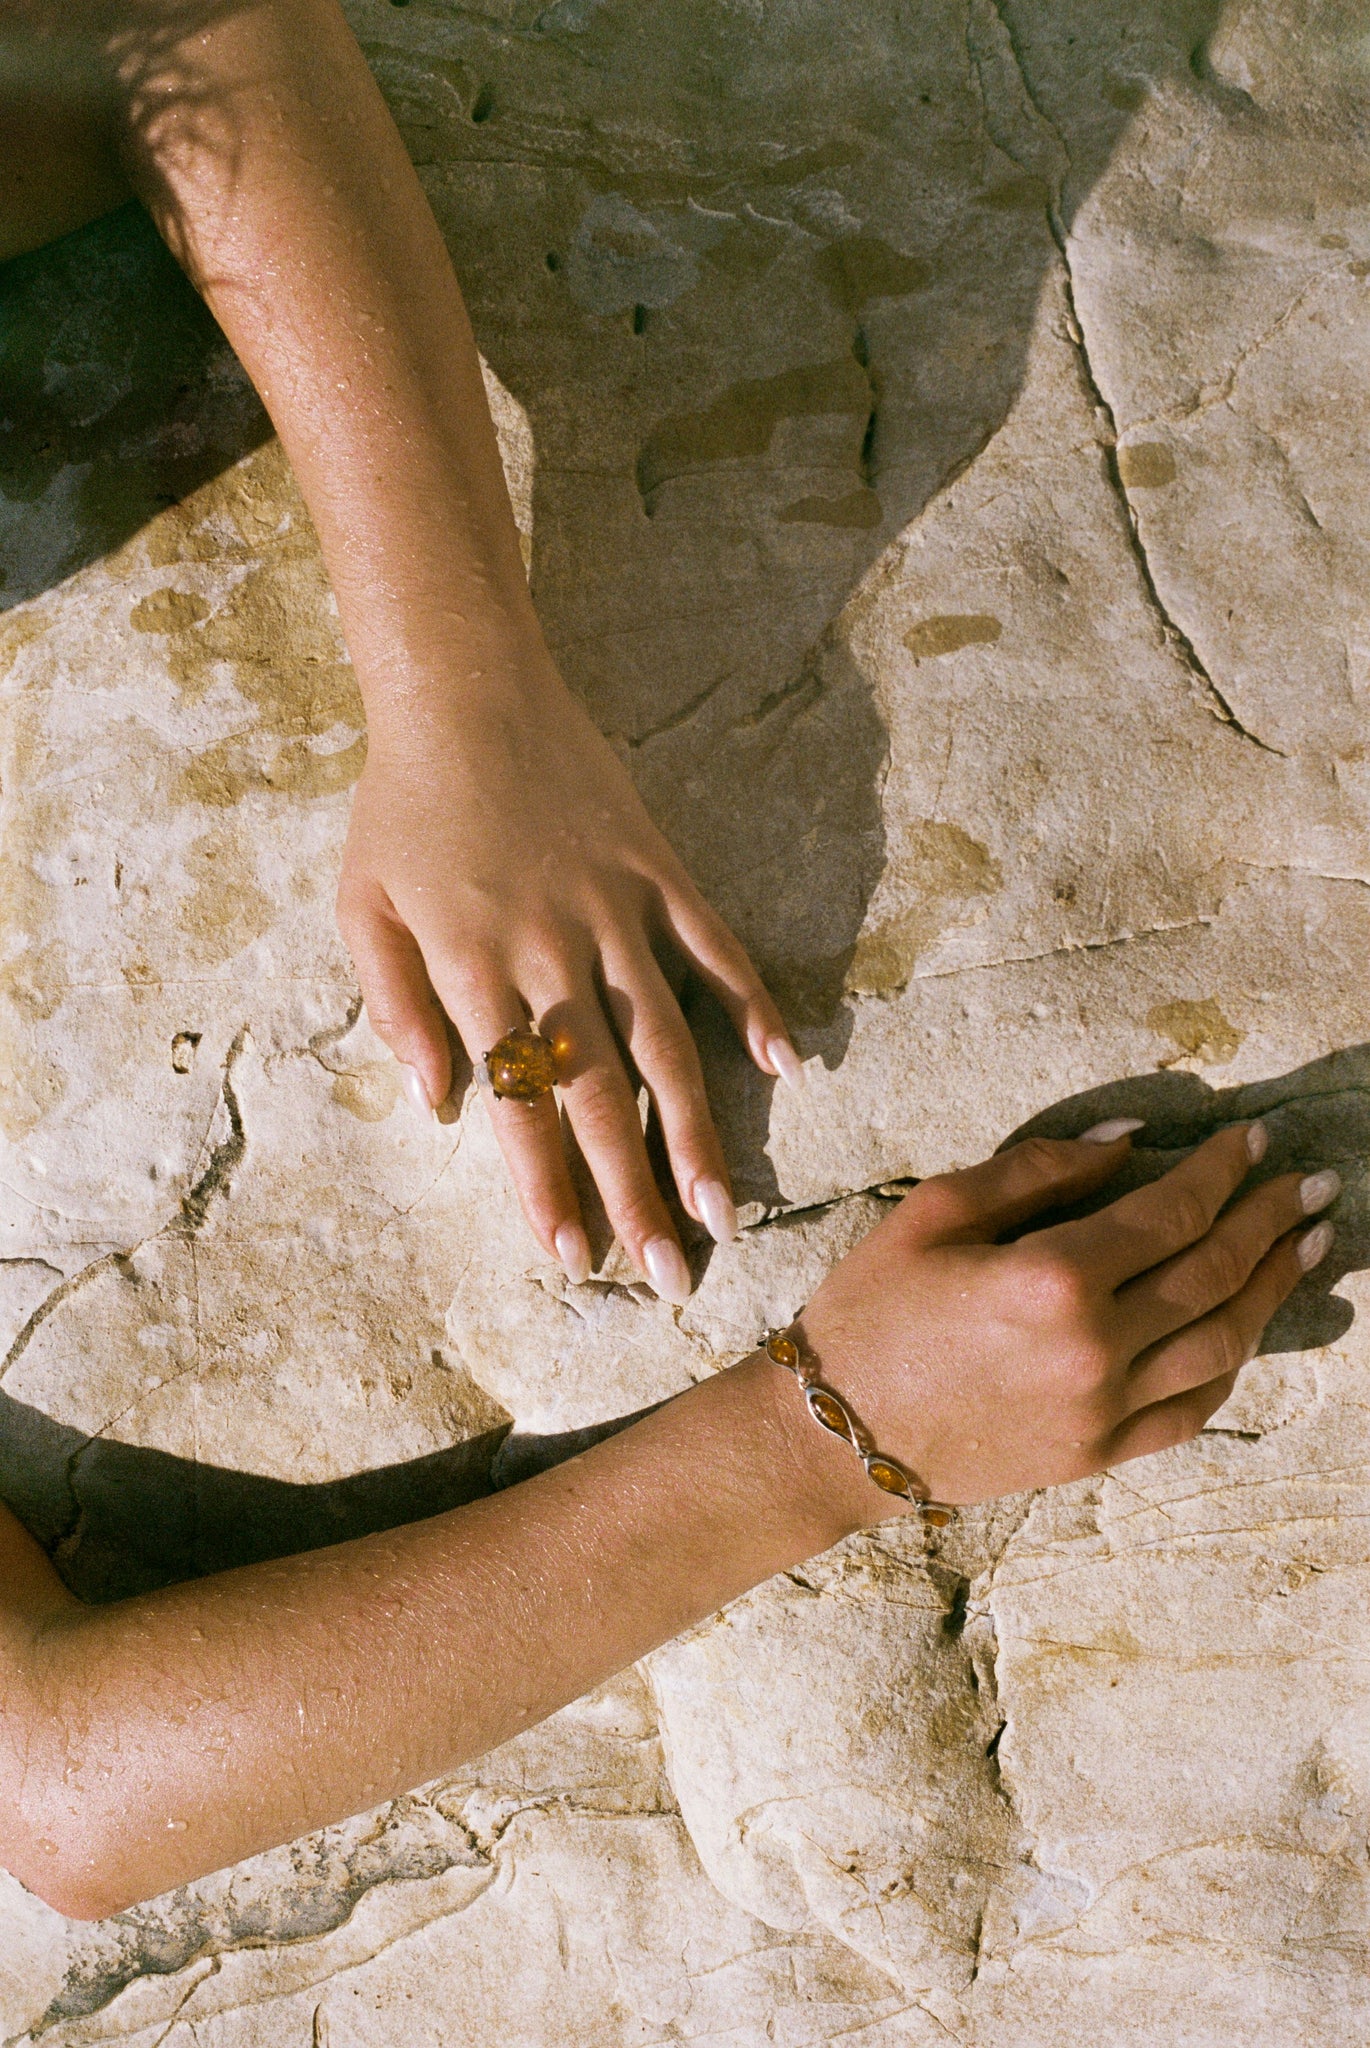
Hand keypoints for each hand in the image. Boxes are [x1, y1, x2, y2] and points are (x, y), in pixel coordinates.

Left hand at [336, 660, 797, 1298]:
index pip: (517, 1106)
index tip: (575, 1260)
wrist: (464, 691)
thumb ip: (394, 1009)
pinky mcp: (658, 871)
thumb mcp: (361, 908)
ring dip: (701, 1132)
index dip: (547, 1188)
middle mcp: (554, 955)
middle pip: (604, 1096)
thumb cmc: (402, 809)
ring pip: (668, 1042)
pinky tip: (788, 1064)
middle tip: (670, 1276)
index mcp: (475, 973)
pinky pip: (715, 946)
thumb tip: (440, 1103)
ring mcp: (616, 912)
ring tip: (726, 1209)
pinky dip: (753, 1003)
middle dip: (636, 1194)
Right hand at [785, 1118, 1337, 1519]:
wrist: (832, 1434)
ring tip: (1304, 1246)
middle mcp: (1093, 1349)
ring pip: (1221, 1343)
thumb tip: (1126, 1143)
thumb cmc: (870, 1308)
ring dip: (1272, 1288)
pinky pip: (1191, 1408)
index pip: (1174, 1212)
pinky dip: (1230, 1363)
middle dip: (1271, 1220)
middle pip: (1215, 1272)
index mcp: (1052, 1279)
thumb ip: (1037, 1169)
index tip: (1253, 1138)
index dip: (1224, 1169)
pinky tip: (1247, 1326)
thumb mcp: (934, 1213)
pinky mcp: (1095, 1455)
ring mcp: (1102, 1411)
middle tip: (1309, 1185)